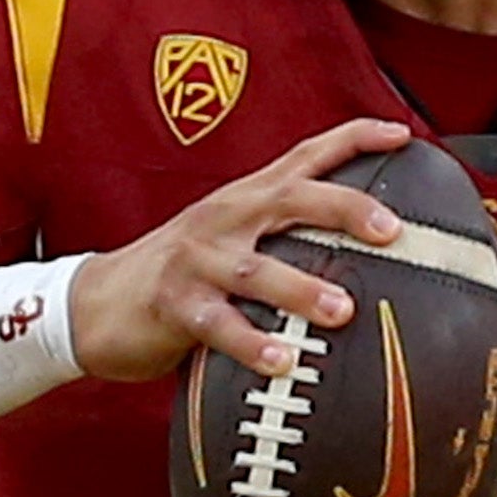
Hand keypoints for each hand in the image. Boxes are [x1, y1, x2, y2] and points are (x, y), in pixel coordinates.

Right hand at [62, 115, 406, 384]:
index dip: (354, 139)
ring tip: (342, 309)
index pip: (306, 155)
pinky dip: (252, 343)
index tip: (402, 135)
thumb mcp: (232, 241)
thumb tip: (363, 262)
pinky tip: (283, 361)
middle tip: (392, 230)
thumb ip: (285, 242)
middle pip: (292, 198)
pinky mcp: (173, 303)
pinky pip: (218, 324)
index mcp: (246, 199)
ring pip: (256, 269)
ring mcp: (197, 259)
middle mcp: (226, 217)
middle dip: (345, 208)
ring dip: (302, 288)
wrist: (94, 303)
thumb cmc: (181, 276)